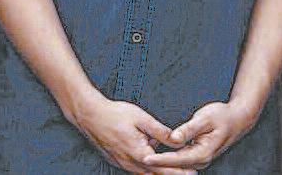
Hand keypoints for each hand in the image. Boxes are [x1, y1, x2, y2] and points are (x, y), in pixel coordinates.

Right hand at [71, 92, 194, 174]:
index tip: (193, 174)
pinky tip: (149, 161)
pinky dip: (146, 169)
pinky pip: (135, 170)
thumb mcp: (141, 118)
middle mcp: (131, 164)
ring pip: (145, 174)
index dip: (180, 172)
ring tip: (170, 167)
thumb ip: (161, 131)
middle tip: (188, 173)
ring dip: (158, 172)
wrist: (89, 114)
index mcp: (140, 154)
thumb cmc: (114, 114)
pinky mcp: (118, 162)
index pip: (165, 169)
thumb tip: (178, 140)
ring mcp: (123, 165)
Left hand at [142, 101, 256, 170]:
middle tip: (139, 160)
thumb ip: (188, 129)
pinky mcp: (197, 154)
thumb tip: (174, 138)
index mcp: (203, 153)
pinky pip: (180, 159)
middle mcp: (201, 159)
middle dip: (158, 164)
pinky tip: (156, 156)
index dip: (160, 159)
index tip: (145, 158)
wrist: (237, 119)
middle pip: (175, 165)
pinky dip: (169, 159)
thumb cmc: (221, 116)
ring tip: (143, 159)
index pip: (176, 159)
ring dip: (162, 163)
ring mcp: (199, 158)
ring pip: (177, 164)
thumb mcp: (204, 118)